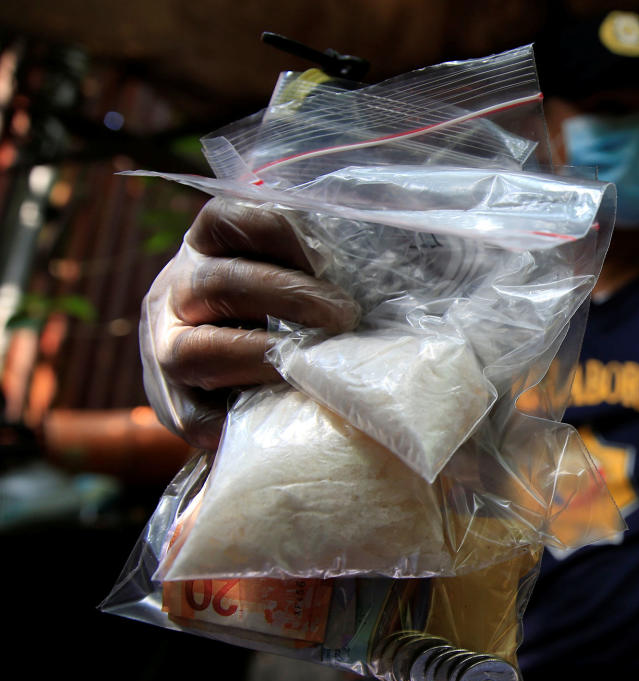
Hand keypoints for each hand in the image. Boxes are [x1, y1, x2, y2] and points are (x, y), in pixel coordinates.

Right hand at [140, 198, 359, 448]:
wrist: (209, 375)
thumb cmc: (270, 311)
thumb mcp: (279, 270)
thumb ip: (313, 258)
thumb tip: (393, 231)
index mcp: (203, 249)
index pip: (223, 219)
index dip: (276, 232)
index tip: (326, 257)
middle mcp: (173, 294)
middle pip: (218, 283)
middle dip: (289, 297)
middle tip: (345, 315)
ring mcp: (163, 352)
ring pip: (197, 351)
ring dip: (265, 356)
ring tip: (316, 365)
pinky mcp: (174, 408)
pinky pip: (198, 419)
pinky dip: (241, 420)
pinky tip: (286, 417)